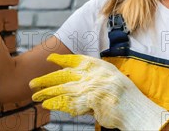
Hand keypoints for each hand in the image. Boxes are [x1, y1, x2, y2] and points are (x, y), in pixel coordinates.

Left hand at [29, 54, 168, 129]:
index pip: (75, 60)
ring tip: (35, 97)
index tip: (49, 58)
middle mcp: (93, 73)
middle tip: (32, 83)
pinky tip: (47, 105)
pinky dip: (56, 104)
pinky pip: (68, 102)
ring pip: (62, 89)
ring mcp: (90, 86)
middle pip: (63, 75)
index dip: (61, 59)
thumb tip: (73, 79)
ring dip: (47, 93)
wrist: (136, 110)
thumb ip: (92, 77)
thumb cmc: (125, 97)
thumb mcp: (110, 78)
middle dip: (46, 79)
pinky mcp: (89, 100)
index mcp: (98, 66)